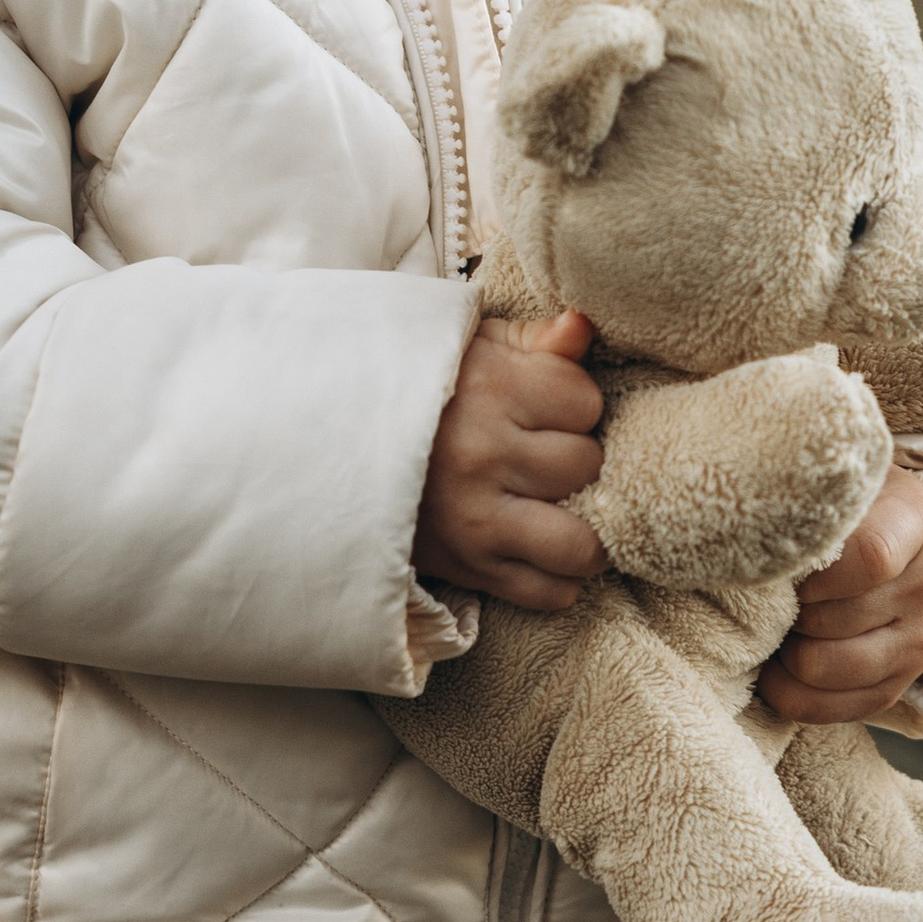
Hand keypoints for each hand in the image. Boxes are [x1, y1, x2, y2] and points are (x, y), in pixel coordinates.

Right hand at [416, 308, 607, 610]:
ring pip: (580, 545)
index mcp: (490, 390)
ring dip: (583, 529)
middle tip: (547, 455)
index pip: (585, 401)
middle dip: (576, 459)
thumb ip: (535, 340)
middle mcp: (485, 457)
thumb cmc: (418, 390)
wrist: (336, 449)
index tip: (544, 406)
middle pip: (587, 466)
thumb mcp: (470, 348)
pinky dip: (556, 576)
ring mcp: (478, 520)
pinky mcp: (470, 569)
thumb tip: (583, 328)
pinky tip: (539, 545)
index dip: (574, 402)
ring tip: (565, 509)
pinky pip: (549, 593)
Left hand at [758, 472, 922, 720]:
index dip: (813, 572)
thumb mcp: (842, 485)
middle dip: (785, 614)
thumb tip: (749, 538)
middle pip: (837, 621)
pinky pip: (835, 710)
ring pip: (829, 669)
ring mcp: (921, 643)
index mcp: (916, 526)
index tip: (779, 566)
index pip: (869, 558)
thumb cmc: (854, 505)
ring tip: (770, 628)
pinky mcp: (900, 685)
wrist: (903, 535)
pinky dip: (791, 695)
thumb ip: (807, 499)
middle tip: (760, 599)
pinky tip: (775, 669)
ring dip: (784, 653)